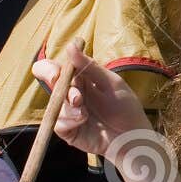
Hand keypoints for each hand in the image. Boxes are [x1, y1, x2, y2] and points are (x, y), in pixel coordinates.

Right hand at [32, 47, 150, 158]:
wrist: (132, 136)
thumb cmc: (125, 107)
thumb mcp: (111, 83)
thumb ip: (90, 67)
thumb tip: (70, 45)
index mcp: (79, 78)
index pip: (53, 68)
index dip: (48, 69)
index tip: (57, 74)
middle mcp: (70, 94)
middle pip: (50, 85)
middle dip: (63, 90)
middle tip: (78, 98)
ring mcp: (68, 112)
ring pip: (56, 105)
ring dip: (70, 108)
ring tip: (86, 114)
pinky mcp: (68, 130)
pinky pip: (58, 123)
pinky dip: (70, 121)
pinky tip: (84, 121)